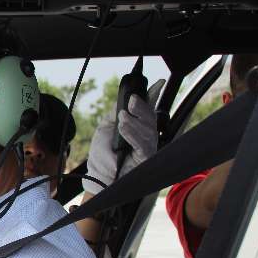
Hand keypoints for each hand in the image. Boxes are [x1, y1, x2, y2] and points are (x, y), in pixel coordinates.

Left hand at [82, 78, 164, 194]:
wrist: (98, 175)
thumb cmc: (102, 153)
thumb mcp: (106, 127)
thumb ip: (116, 113)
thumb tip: (126, 99)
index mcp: (137, 126)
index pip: (149, 108)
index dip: (155, 95)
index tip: (159, 83)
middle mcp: (145, 135)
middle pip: (151, 117)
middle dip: (142, 107)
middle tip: (132, 100)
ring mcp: (147, 147)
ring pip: (148, 129)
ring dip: (134, 121)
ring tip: (122, 117)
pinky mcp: (145, 158)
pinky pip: (143, 143)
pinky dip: (132, 132)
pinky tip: (124, 126)